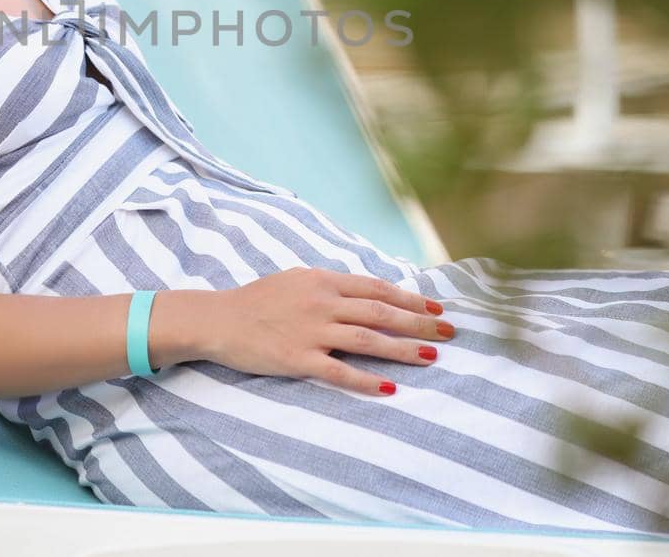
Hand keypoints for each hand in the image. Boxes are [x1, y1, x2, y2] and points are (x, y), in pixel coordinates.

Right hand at [202, 268, 454, 395]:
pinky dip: (366, 380)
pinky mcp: (298, 359)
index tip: (437, 309)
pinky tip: (389, 388)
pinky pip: (338, 371)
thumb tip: (366, 294)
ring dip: (403, 348)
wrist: (218, 319)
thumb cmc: (257, 300)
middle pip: (380, 312)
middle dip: (419, 323)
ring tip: (431, 357)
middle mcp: (322, 303)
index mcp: (323, 281)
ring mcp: (310, 331)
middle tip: (450, 333)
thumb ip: (330, 287)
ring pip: (367, 339)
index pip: (377, 289)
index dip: (411, 299)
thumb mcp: (296, 280)